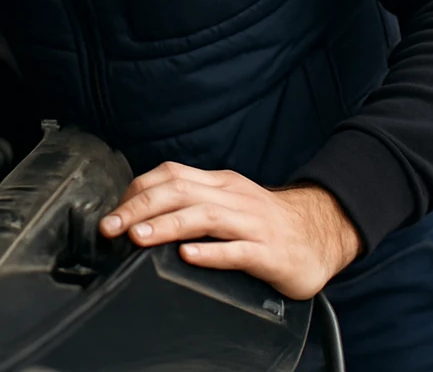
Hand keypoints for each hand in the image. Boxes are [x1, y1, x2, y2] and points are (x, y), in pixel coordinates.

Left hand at [99, 162, 360, 299]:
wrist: (322, 234)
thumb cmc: (266, 222)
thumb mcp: (227, 202)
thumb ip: (192, 202)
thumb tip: (141, 212)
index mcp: (219, 184)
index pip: (170, 175)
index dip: (137, 191)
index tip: (113, 212)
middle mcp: (233, 198)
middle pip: (180, 192)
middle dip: (139, 208)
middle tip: (110, 227)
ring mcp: (252, 224)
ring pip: (204, 217)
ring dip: (167, 226)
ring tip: (139, 238)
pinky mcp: (270, 253)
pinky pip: (238, 251)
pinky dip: (211, 253)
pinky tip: (189, 256)